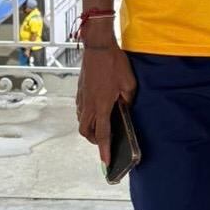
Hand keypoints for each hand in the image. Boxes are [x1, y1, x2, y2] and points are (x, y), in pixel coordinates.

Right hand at [75, 41, 136, 165]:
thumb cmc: (115, 63)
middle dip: (93, 141)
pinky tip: (95, 111)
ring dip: (89, 129)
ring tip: (100, 128)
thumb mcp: (129, 83)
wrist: (98, 46)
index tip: (106, 162)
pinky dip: (86, 116)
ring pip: (81, 121)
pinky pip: (80, 110)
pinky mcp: (80, 91)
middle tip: (104, 142)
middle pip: (86, 132)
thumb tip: (126, 107)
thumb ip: (128, 99)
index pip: (102, 134)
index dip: (105, 150)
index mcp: (102, 105)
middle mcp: (89, 104)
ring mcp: (82, 98)